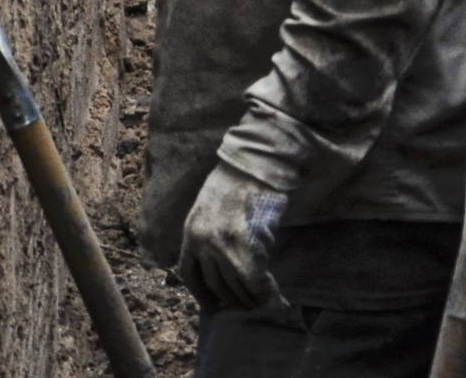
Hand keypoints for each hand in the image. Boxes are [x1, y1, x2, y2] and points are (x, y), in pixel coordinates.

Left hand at [181, 165, 286, 308]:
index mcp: (191, 231)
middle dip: (232, 300)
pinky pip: (256, 280)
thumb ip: (210, 232)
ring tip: (262, 303)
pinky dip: (267, 293)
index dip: (202, 294)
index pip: (189, 274)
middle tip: (246, 304)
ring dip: (251, 299)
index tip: (213, 304)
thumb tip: (221, 261)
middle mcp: (203, 242)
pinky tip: (276, 299)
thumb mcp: (210, 205)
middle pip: (215, 285)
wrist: (256, 162)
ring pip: (236, 287)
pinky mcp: (247, 246)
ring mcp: (224, 246)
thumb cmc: (238, 179)